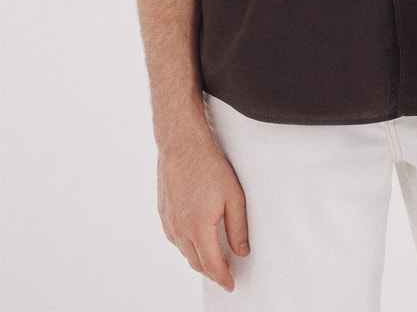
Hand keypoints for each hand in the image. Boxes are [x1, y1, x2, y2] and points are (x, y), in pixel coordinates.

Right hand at [157, 132, 249, 290]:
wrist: (182, 144)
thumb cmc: (208, 165)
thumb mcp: (233, 196)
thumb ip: (238, 228)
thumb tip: (241, 250)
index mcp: (198, 227)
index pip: (211, 264)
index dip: (222, 277)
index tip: (230, 284)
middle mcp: (179, 228)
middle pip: (196, 262)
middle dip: (211, 271)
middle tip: (224, 273)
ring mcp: (168, 221)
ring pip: (184, 251)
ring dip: (198, 258)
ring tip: (212, 257)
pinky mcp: (163, 212)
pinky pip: (175, 238)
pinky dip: (186, 244)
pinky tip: (195, 238)